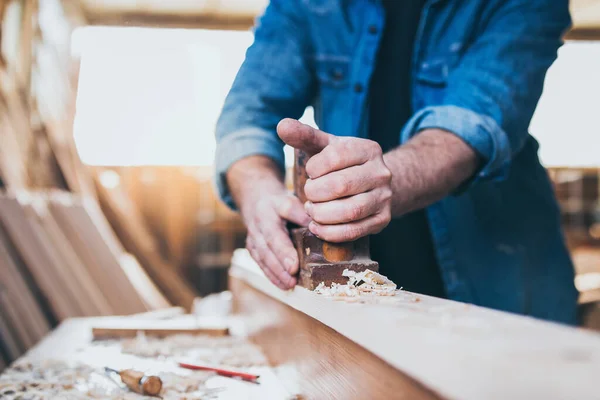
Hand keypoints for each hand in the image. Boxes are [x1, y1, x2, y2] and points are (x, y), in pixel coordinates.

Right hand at [242, 188, 309, 289]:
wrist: (257, 203)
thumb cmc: (279, 203)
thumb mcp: (290, 201)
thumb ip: (301, 214)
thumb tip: (318, 228)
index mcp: (267, 214)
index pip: (275, 235)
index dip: (284, 252)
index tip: (294, 265)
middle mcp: (257, 228)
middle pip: (267, 250)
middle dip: (279, 267)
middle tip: (292, 279)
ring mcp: (252, 240)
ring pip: (262, 259)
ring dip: (276, 274)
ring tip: (289, 285)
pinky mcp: (252, 250)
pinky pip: (261, 264)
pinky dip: (271, 276)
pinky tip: (283, 285)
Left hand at [277, 119, 392, 242]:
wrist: (371, 184)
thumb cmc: (340, 164)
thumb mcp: (325, 147)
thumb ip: (304, 135)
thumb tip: (281, 125)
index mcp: (368, 149)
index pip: (335, 157)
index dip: (314, 168)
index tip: (310, 172)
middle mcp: (381, 173)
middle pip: (341, 185)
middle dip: (315, 193)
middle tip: (308, 194)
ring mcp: (384, 198)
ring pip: (350, 211)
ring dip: (321, 214)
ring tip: (311, 210)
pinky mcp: (382, 220)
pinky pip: (354, 231)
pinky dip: (330, 232)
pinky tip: (317, 227)